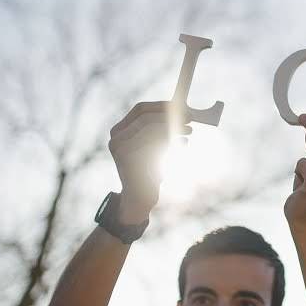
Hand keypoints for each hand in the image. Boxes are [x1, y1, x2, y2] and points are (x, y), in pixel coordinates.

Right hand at [107, 101, 190, 219]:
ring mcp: (119, 149)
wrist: (139, 199)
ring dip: (174, 127)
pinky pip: (152, 143)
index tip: (181, 106)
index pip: (140, 109)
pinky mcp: (127, 159)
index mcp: (120, 132)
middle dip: (170, 115)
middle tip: (190, 117)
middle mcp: (116, 138)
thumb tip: (182, 112)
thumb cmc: (150, 172)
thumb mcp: (157, 147)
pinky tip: (184, 143)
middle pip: (146, 117)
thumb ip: (162, 131)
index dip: (162, 106)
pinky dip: (172, 141)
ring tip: (189, 131)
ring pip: (151, 128)